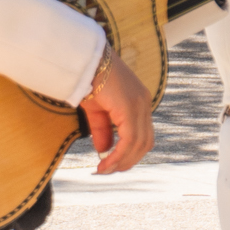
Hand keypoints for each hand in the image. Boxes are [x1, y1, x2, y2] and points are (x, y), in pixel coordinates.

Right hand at [79, 46, 153, 174]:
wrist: (83, 58)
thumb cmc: (89, 79)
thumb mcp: (97, 110)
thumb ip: (103, 131)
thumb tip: (103, 151)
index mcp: (139, 103)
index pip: (143, 135)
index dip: (130, 153)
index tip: (112, 165)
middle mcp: (144, 104)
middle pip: (145, 143)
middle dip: (128, 161)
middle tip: (108, 171)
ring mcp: (139, 105)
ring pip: (139, 144)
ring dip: (122, 161)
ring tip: (104, 170)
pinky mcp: (130, 107)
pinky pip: (129, 139)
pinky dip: (118, 155)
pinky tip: (105, 163)